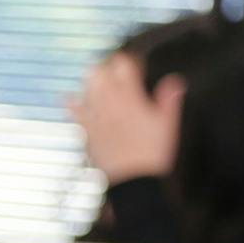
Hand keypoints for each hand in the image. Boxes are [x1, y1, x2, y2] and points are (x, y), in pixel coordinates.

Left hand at [70, 53, 183, 184]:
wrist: (132, 180)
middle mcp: (109, 103)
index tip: (135, 66)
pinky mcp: (86, 131)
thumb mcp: (168, 124)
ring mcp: (95, 116)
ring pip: (85, 87)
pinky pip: (73, 111)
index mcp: (131, 97)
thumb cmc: (153, 152)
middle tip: (115, 73)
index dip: (128, 61)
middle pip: (99, 70)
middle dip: (106, 67)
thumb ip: (169, 99)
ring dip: (91, 81)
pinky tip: (69, 99)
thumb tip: (174, 80)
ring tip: (98, 83)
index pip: (123, 64)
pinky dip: (72, 103)